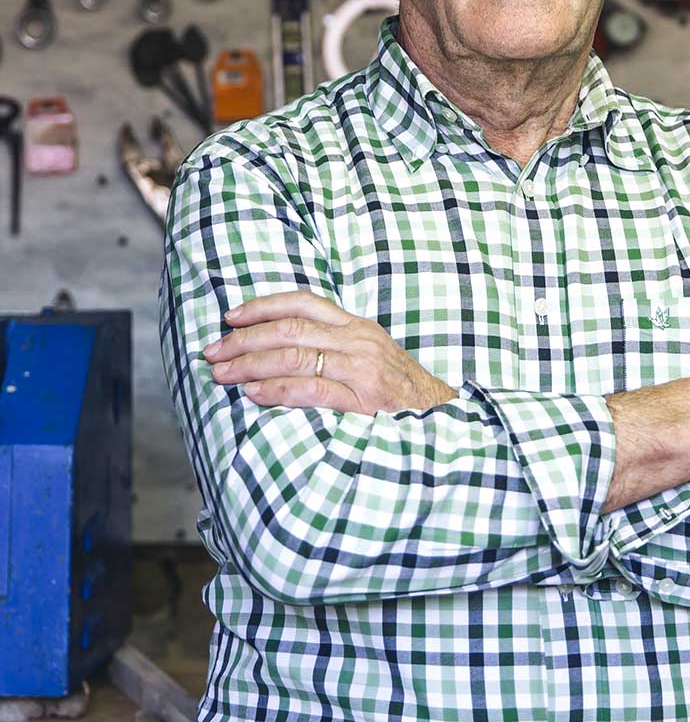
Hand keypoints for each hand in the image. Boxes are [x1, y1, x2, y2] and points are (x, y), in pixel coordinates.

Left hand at [202, 289, 457, 413]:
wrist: (443, 418)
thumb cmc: (400, 392)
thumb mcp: (370, 356)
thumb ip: (332, 346)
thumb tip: (281, 346)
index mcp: (357, 326)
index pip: (303, 303)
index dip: (263, 306)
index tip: (231, 317)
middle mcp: (358, 341)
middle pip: (290, 328)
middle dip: (244, 339)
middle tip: (214, 351)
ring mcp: (361, 369)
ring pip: (295, 356)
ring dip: (251, 365)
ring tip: (223, 374)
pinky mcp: (363, 400)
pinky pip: (311, 389)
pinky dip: (277, 390)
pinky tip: (254, 393)